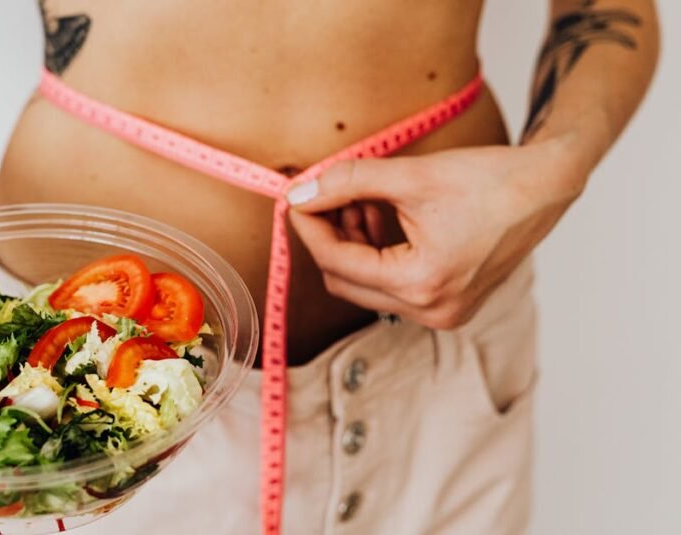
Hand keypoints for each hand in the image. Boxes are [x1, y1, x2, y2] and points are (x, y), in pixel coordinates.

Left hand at [287, 139, 585, 328]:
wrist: (546, 187)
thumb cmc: (490, 180)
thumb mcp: (411, 176)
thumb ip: (348, 183)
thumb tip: (299, 192)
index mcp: (422, 284)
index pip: (337, 262)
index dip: (309, 226)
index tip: (297, 196)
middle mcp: (432, 311)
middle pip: (345, 280)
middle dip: (329, 236)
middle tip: (327, 194)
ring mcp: (442, 313)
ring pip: (366, 284)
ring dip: (353, 243)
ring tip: (361, 199)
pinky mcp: (448, 305)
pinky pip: (391, 285)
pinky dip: (377, 253)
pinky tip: (380, 215)